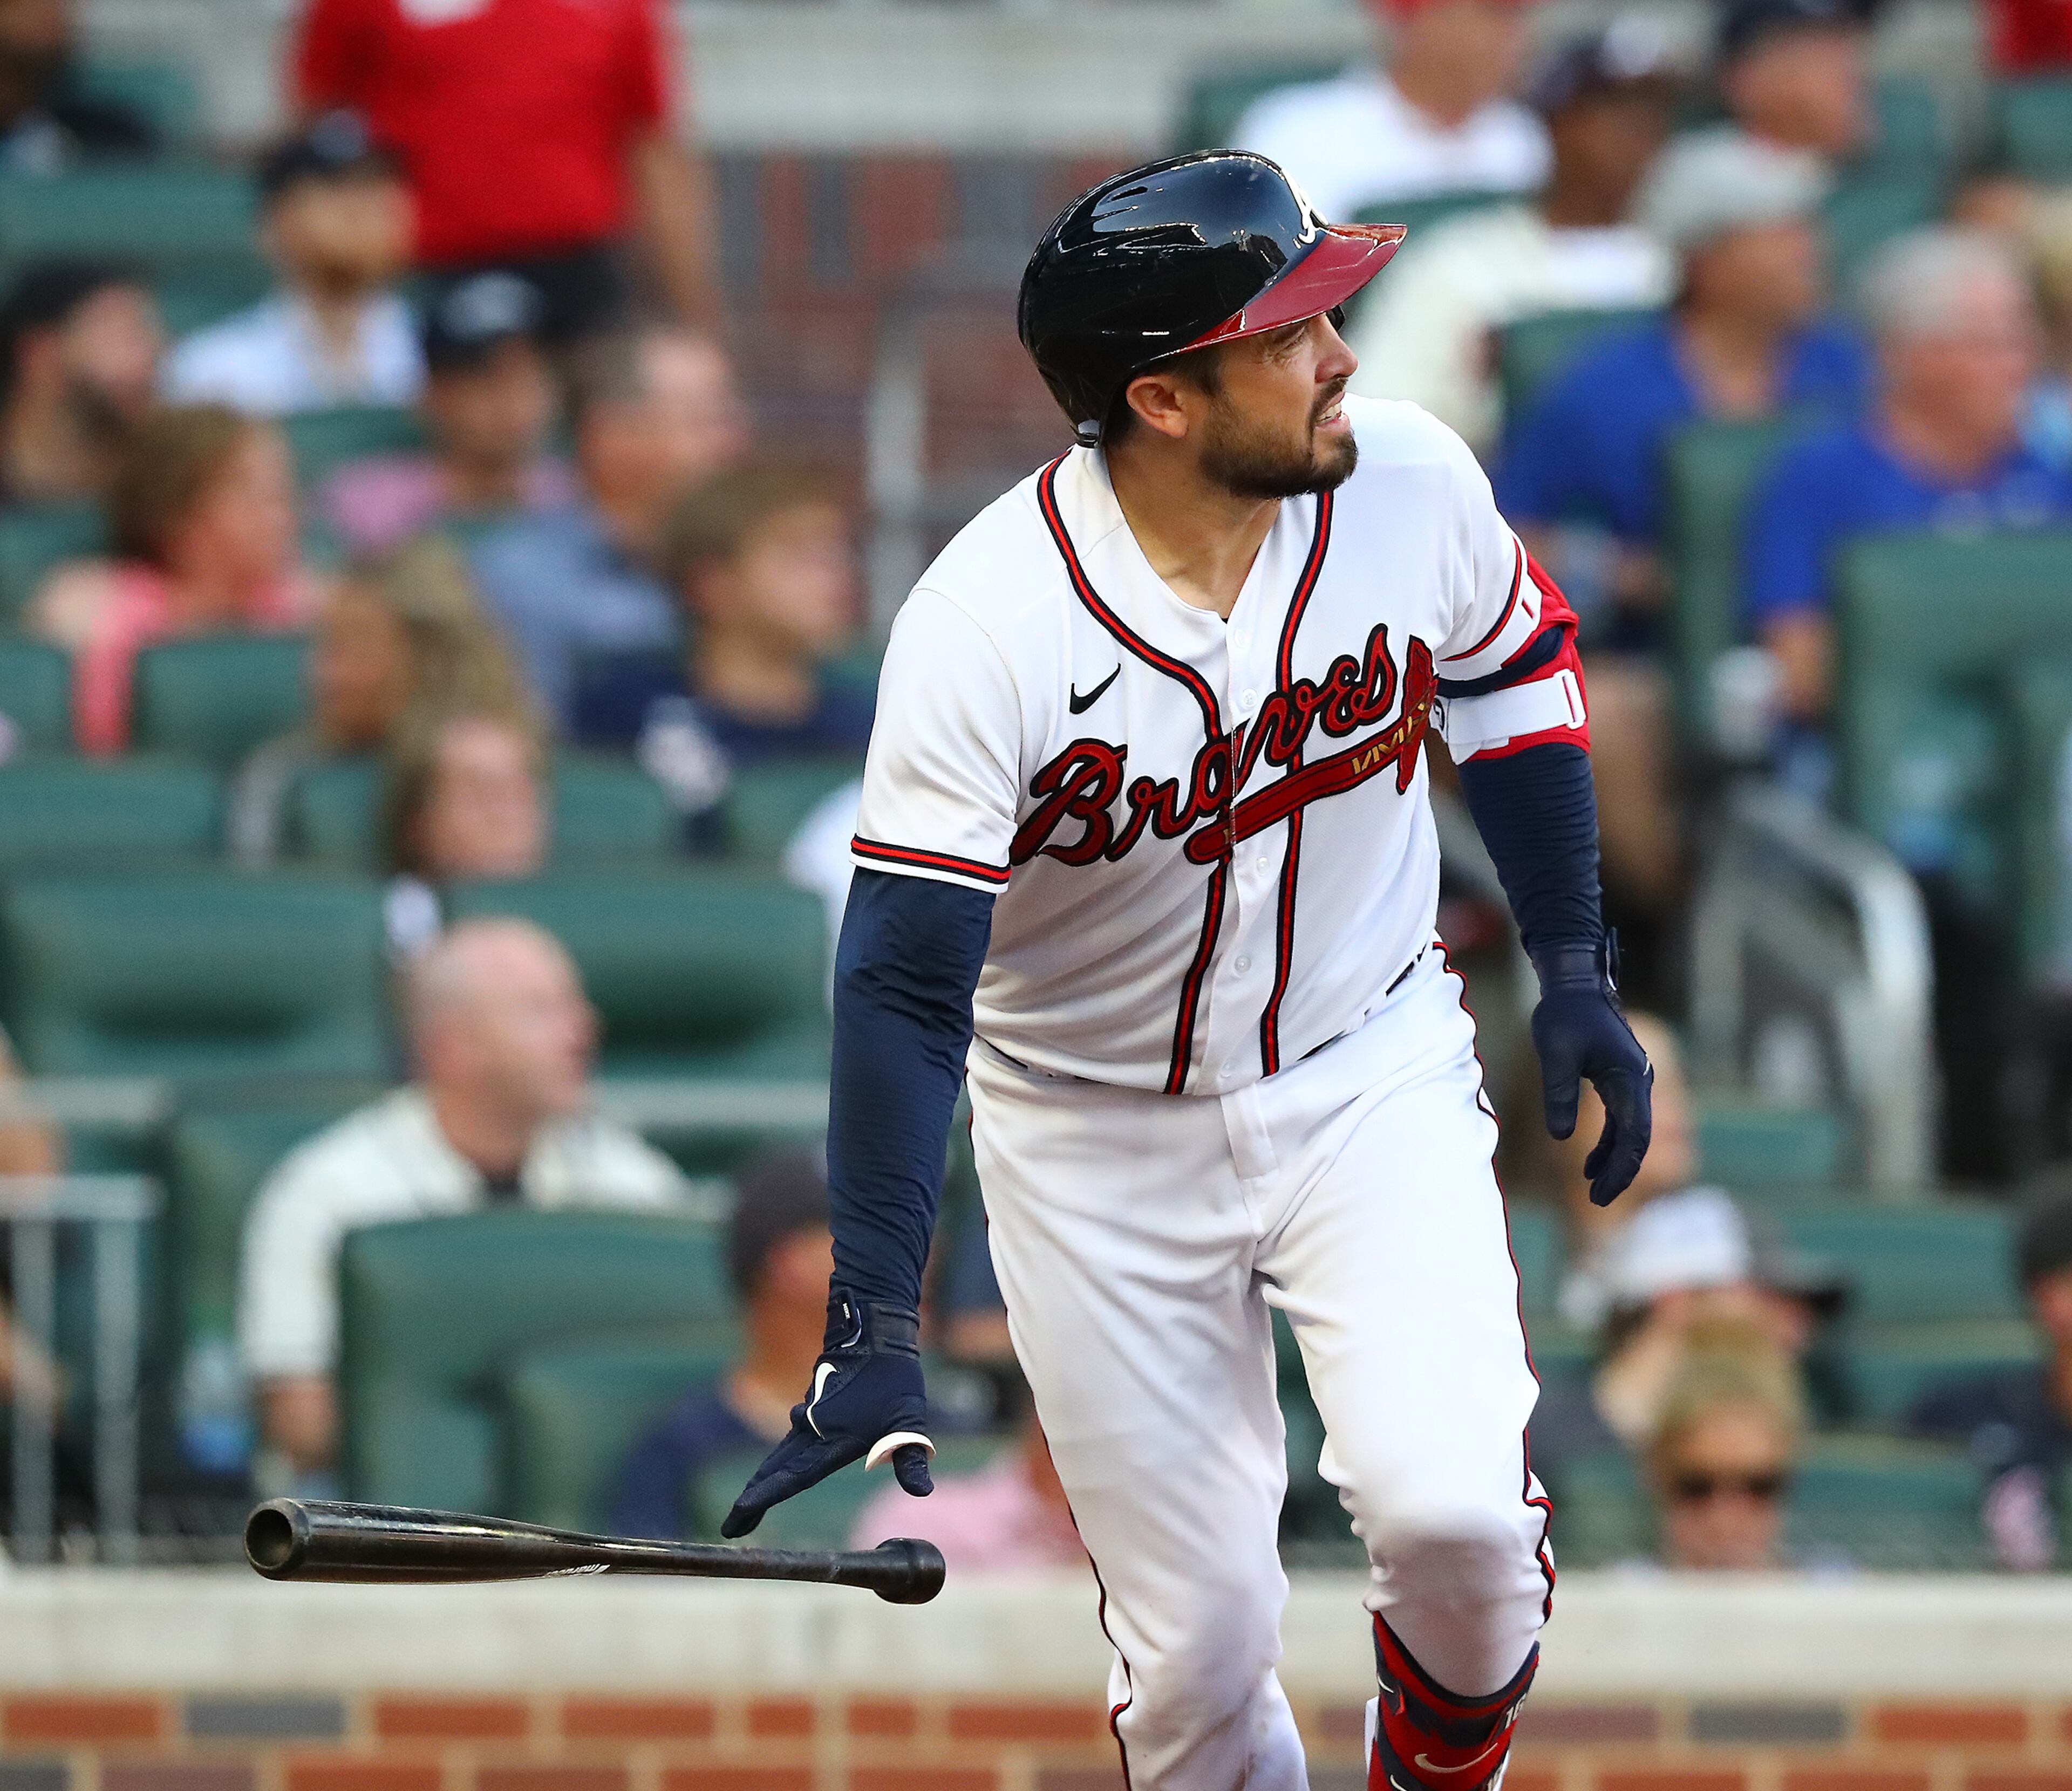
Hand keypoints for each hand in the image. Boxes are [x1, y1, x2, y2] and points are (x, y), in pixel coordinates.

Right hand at [721, 1292, 933, 1538]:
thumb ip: (911, 1459)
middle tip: (730, 1528)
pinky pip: (787, 1446)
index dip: (767, 1494)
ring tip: (744, 1511)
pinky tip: (766, 1478)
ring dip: (760, 1483)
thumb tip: (922, 1491)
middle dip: (752, 1500)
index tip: (740, 1510)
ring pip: (777, 1459)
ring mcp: (808, 1421)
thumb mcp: (909, 1421)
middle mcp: (814, 1431)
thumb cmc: (894, 1380)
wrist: (871, 1334)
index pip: (796, 1475)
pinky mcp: (810, 1413)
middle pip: (775, 1472)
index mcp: (835, 1439)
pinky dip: (774, 1465)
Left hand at [1530, 938, 1652, 1207]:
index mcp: (1630, 1078)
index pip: (1634, 1136)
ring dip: (1614, 1160)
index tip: (1598, 1195)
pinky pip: (1621, 1120)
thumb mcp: (1555, 1055)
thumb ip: (1559, 1094)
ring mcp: (1632, 1082)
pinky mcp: (1620, 1080)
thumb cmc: (1564, 1015)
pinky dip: (1608, 1143)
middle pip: (1637, 1139)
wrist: (1576, 983)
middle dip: (1619, 1173)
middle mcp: (1639, 1082)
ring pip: (1630, 1132)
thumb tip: (1562, 1138)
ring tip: (1592, 1189)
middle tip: (1597, 1202)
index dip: (1620, 1169)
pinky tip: (1589, 1162)